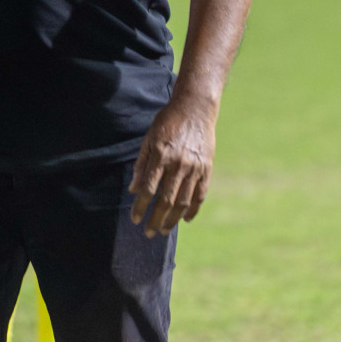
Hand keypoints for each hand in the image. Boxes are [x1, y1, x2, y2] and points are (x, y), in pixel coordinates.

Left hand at [128, 94, 217, 237]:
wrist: (195, 109)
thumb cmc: (167, 122)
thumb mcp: (149, 138)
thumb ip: (141, 165)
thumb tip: (133, 190)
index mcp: (161, 155)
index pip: (149, 189)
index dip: (141, 207)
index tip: (134, 219)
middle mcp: (178, 164)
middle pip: (166, 200)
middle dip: (156, 219)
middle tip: (148, 233)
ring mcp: (195, 168)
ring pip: (183, 201)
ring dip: (173, 219)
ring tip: (164, 230)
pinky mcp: (207, 169)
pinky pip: (200, 195)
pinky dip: (193, 209)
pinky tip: (185, 219)